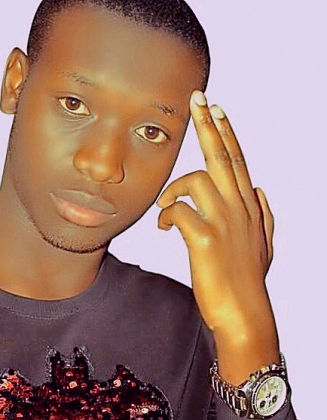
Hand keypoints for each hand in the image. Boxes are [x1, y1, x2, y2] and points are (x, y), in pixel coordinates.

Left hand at [156, 90, 279, 382]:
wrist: (245, 315)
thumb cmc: (248, 281)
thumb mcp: (263, 244)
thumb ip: (263, 215)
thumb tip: (261, 190)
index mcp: (249, 208)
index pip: (237, 161)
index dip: (226, 133)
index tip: (217, 108)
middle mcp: (240, 209)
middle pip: (222, 157)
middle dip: (208, 125)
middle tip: (196, 100)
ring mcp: (225, 223)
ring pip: (198, 180)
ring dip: (174, 188)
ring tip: (164, 208)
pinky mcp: (205, 241)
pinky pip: (180, 211)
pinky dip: (166, 214)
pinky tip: (162, 227)